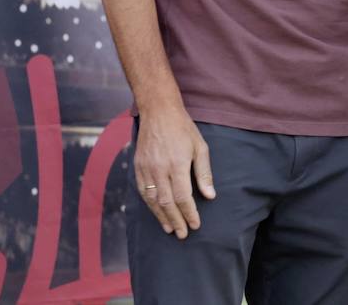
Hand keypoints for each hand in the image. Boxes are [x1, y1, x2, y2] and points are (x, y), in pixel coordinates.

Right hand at [134, 104, 215, 239]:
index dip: (189, 213)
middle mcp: (159, 170)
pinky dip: (150, 205)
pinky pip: (142, 191)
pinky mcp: (137, 167)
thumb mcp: (200, 147)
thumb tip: (210, 195)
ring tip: (170, 228)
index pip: (183, 197)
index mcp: (177, 165)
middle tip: (183, 234)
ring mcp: (146, 169)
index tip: (195, 225)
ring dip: (161, 217)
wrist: (158, 112)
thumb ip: (204, 173)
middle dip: (176, 220)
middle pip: (167, 203)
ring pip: (152, 200)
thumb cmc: (183, 129)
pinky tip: (157, 212)